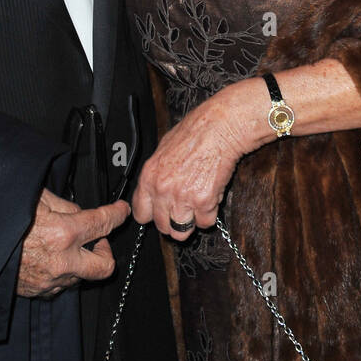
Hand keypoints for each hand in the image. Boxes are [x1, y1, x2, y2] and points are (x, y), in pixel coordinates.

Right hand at [17, 189, 129, 297]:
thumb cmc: (1, 220)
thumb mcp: (35, 198)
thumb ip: (64, 204)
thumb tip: (79, 212)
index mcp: (63, 233)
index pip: (104, 223)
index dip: (117, 214)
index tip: (121, 211)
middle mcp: (62, 261)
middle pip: (106, 265)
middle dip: (105, 251)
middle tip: (95, 239)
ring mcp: (51, 280)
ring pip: (83, 276)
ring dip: (80, 261)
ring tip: (63, 246)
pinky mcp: (40, 291)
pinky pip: (61, 284)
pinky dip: (62, 272)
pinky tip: (48, 258)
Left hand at [132, 89, 247, 240]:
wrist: (218, 128)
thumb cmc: (194, 132)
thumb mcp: (163, 150)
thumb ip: (157, 174)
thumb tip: (156, 189)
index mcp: (149, 177)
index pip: (141, 213)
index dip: (152, 215)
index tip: (160, 213)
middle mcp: (162, 190)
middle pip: (162, 226)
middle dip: (173, 221)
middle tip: (184, 211)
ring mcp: (182, 198)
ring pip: (181, 231)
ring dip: (191, 222)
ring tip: (197, 208)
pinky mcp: (204, 201)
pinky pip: (206, 222)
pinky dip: (210, 215)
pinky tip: (212, 199)